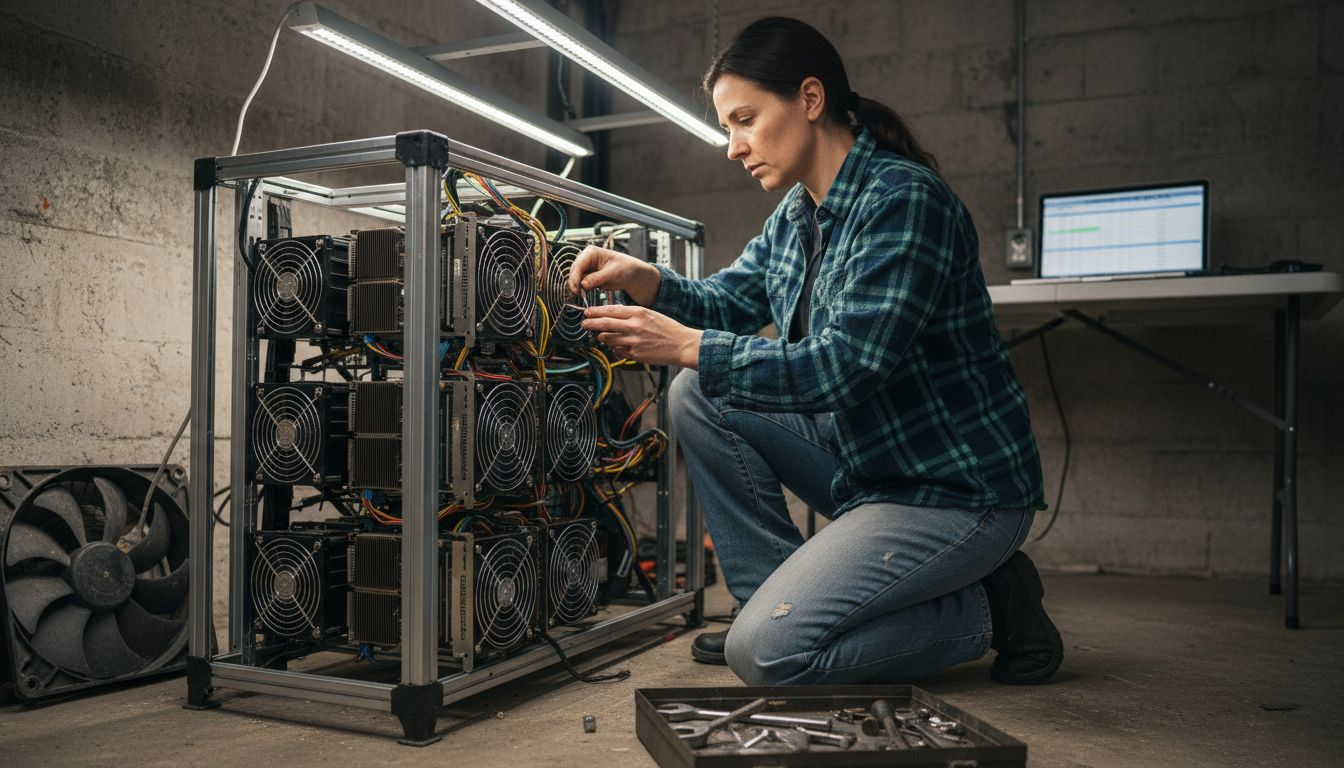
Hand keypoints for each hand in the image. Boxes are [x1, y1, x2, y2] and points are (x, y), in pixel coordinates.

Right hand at [569, 246, 661, 306]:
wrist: (631, 274)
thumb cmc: (625, 268)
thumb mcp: (612, 273)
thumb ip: (597, 278)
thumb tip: (583, 285)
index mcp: (591, 252)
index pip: (578, 265)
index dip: (575, 277)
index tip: (577, 288)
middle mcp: (586, 259)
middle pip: (574, 272)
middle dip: (575, 284)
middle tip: (578, 294)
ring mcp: (587, 268)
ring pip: (576, 279)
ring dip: (577, 288)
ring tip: (582, 296)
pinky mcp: (588, 277)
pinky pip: (581, 284)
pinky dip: (581, 290)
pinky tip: (584, 295)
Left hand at [581, 304, 701, 368]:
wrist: (682, 344)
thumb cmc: (668, 329)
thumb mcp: (650, 314)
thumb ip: (631, 314)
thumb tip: (612, 315)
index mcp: (638, 312)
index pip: (611, 310)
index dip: (596, 312)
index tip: (587, 312)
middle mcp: (634, 326)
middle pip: (604, 324)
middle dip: (591, 324)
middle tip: (584, 324)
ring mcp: (633, 341)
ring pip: (608, 339)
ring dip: (602, 337)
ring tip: (601, 336)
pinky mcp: (635, 354)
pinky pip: (617, 350)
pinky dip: (614, 348)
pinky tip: (617, 346)